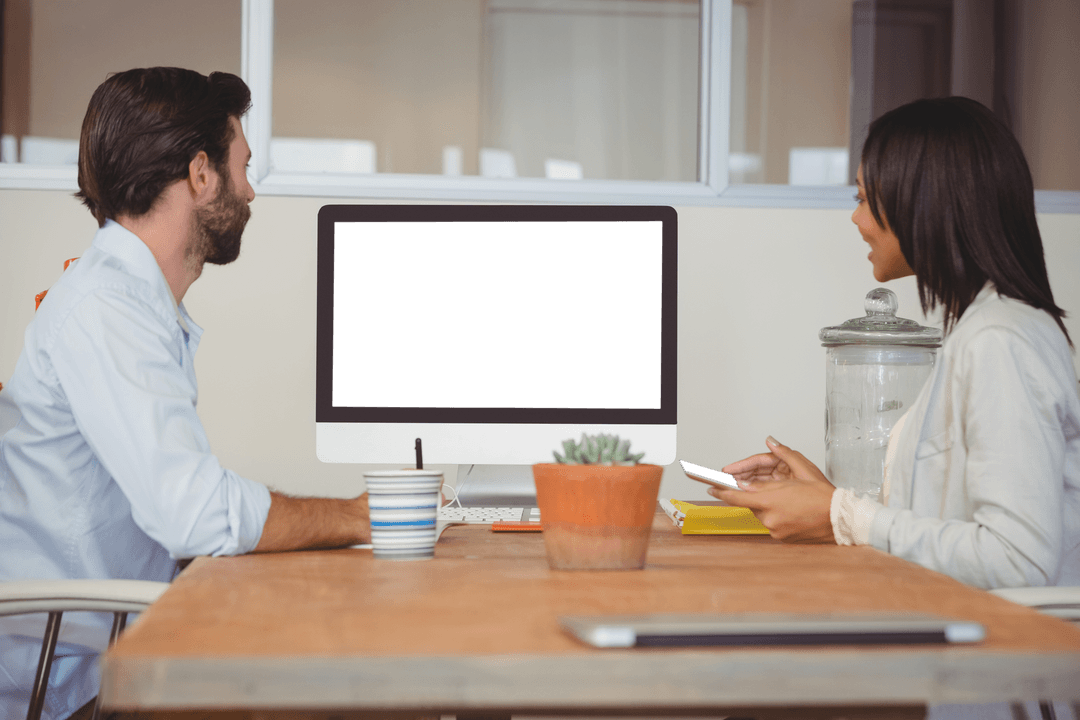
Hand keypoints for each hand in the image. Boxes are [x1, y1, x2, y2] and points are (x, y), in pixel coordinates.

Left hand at [708, 436, 836, 543]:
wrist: (841, 520)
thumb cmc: (824, 496)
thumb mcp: (803, 470)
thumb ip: (783, 455)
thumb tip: (770, 442)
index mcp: (770, 500)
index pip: (737, 496)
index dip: (722, 491)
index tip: (711, 487)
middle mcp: (769, 517)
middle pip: (753, 503)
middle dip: (760, 495)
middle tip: (778, 490)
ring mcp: (775, 529)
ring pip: (763, 513)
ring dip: (771, 506)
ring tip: (792, 501)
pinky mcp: (782, 538)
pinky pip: (773, 524)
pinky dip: (779, 516)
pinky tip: (794, 511)